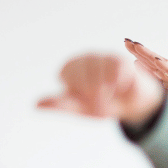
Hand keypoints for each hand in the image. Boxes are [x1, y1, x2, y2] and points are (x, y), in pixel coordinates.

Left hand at [37, 53, 164, 124]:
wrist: (131, 105)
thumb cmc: (101, 105)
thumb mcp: (79, 109)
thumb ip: (59, 105)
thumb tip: (35, 104)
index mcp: (69, 70)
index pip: (67, 74)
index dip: (79, 91)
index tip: (85, 99)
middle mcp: (84, 60)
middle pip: (85, 76)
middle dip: (95, 96)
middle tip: (100, 107)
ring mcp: (102, 58)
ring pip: (101, 76)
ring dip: (107, 93)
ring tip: (110, 97)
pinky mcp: (119, 60)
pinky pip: (117, 75)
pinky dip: (119, 88)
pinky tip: (120, 88)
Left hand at [124, 39, 167, 128]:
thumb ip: (155, 78)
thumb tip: (137, 67)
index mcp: (167, 73)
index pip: (149, 61)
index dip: (137, 52)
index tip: (125, 43)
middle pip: (153, 58)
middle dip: (140, 50)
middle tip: (126, 40)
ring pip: (162, 63)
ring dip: (149, 55)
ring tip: (137, 46)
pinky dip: (166, 67)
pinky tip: (157, 61)